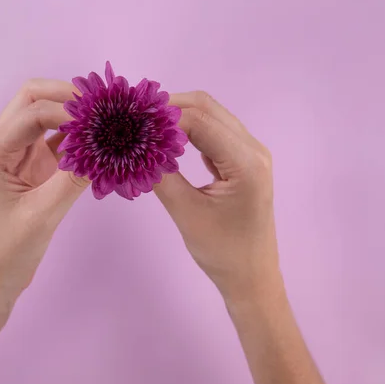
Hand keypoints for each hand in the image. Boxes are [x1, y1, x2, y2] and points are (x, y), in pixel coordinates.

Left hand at [0, 79, 89, 308]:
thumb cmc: (7, 252)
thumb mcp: (42, 215)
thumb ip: (74, 178)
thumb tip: (107, 146)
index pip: (33, 113)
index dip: (68, 109)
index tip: (101, 117)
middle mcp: (1, 145)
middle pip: (32, 100)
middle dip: (66, 96)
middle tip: (102, 107)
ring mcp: (17, 155)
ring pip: (44, 116)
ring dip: (72, 114)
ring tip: (105, 118)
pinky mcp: (32, 168)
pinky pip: (55, 141)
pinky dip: (75, 137)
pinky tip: (98, 140)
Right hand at [154, 91, 279, 300]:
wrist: (251, 276)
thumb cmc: (221, 251)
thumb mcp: (185, 212)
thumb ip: (161, 175)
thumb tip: (135, 146)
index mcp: (246, 162)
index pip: (199, 122)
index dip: (163, 116)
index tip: (131, 119)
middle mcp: (253, 150)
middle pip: (208, 108)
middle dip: (170, 107)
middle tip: (135, 115)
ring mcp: (251, 154)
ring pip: (212, 117)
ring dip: (179, 117)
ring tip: (146, 125)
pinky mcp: (243, 161)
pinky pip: (214, 133)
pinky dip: (189, 131)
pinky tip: (166, 139)